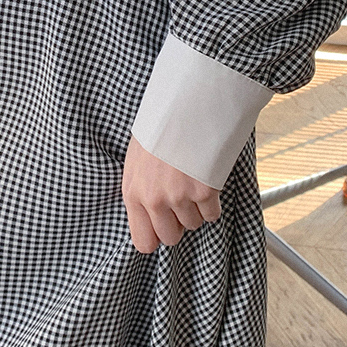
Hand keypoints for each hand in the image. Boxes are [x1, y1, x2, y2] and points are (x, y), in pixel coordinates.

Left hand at [122, 137, 221, 254]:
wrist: (186, 105)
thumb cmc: (160, 128)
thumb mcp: (136, 159)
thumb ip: (140, 190)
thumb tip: (149, 213)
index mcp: (133, 193)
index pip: (143, 241)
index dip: (156, 236)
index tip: (164, 225)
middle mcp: (154, 200)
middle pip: (170, 238)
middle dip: (178, 224)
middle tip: (182, 202)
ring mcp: (180, 197)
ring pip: (193, 225)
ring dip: (196, 209)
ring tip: (193, 183)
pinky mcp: (204, 192)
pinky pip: (212, 215)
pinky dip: (213, 203)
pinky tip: (206, 181)